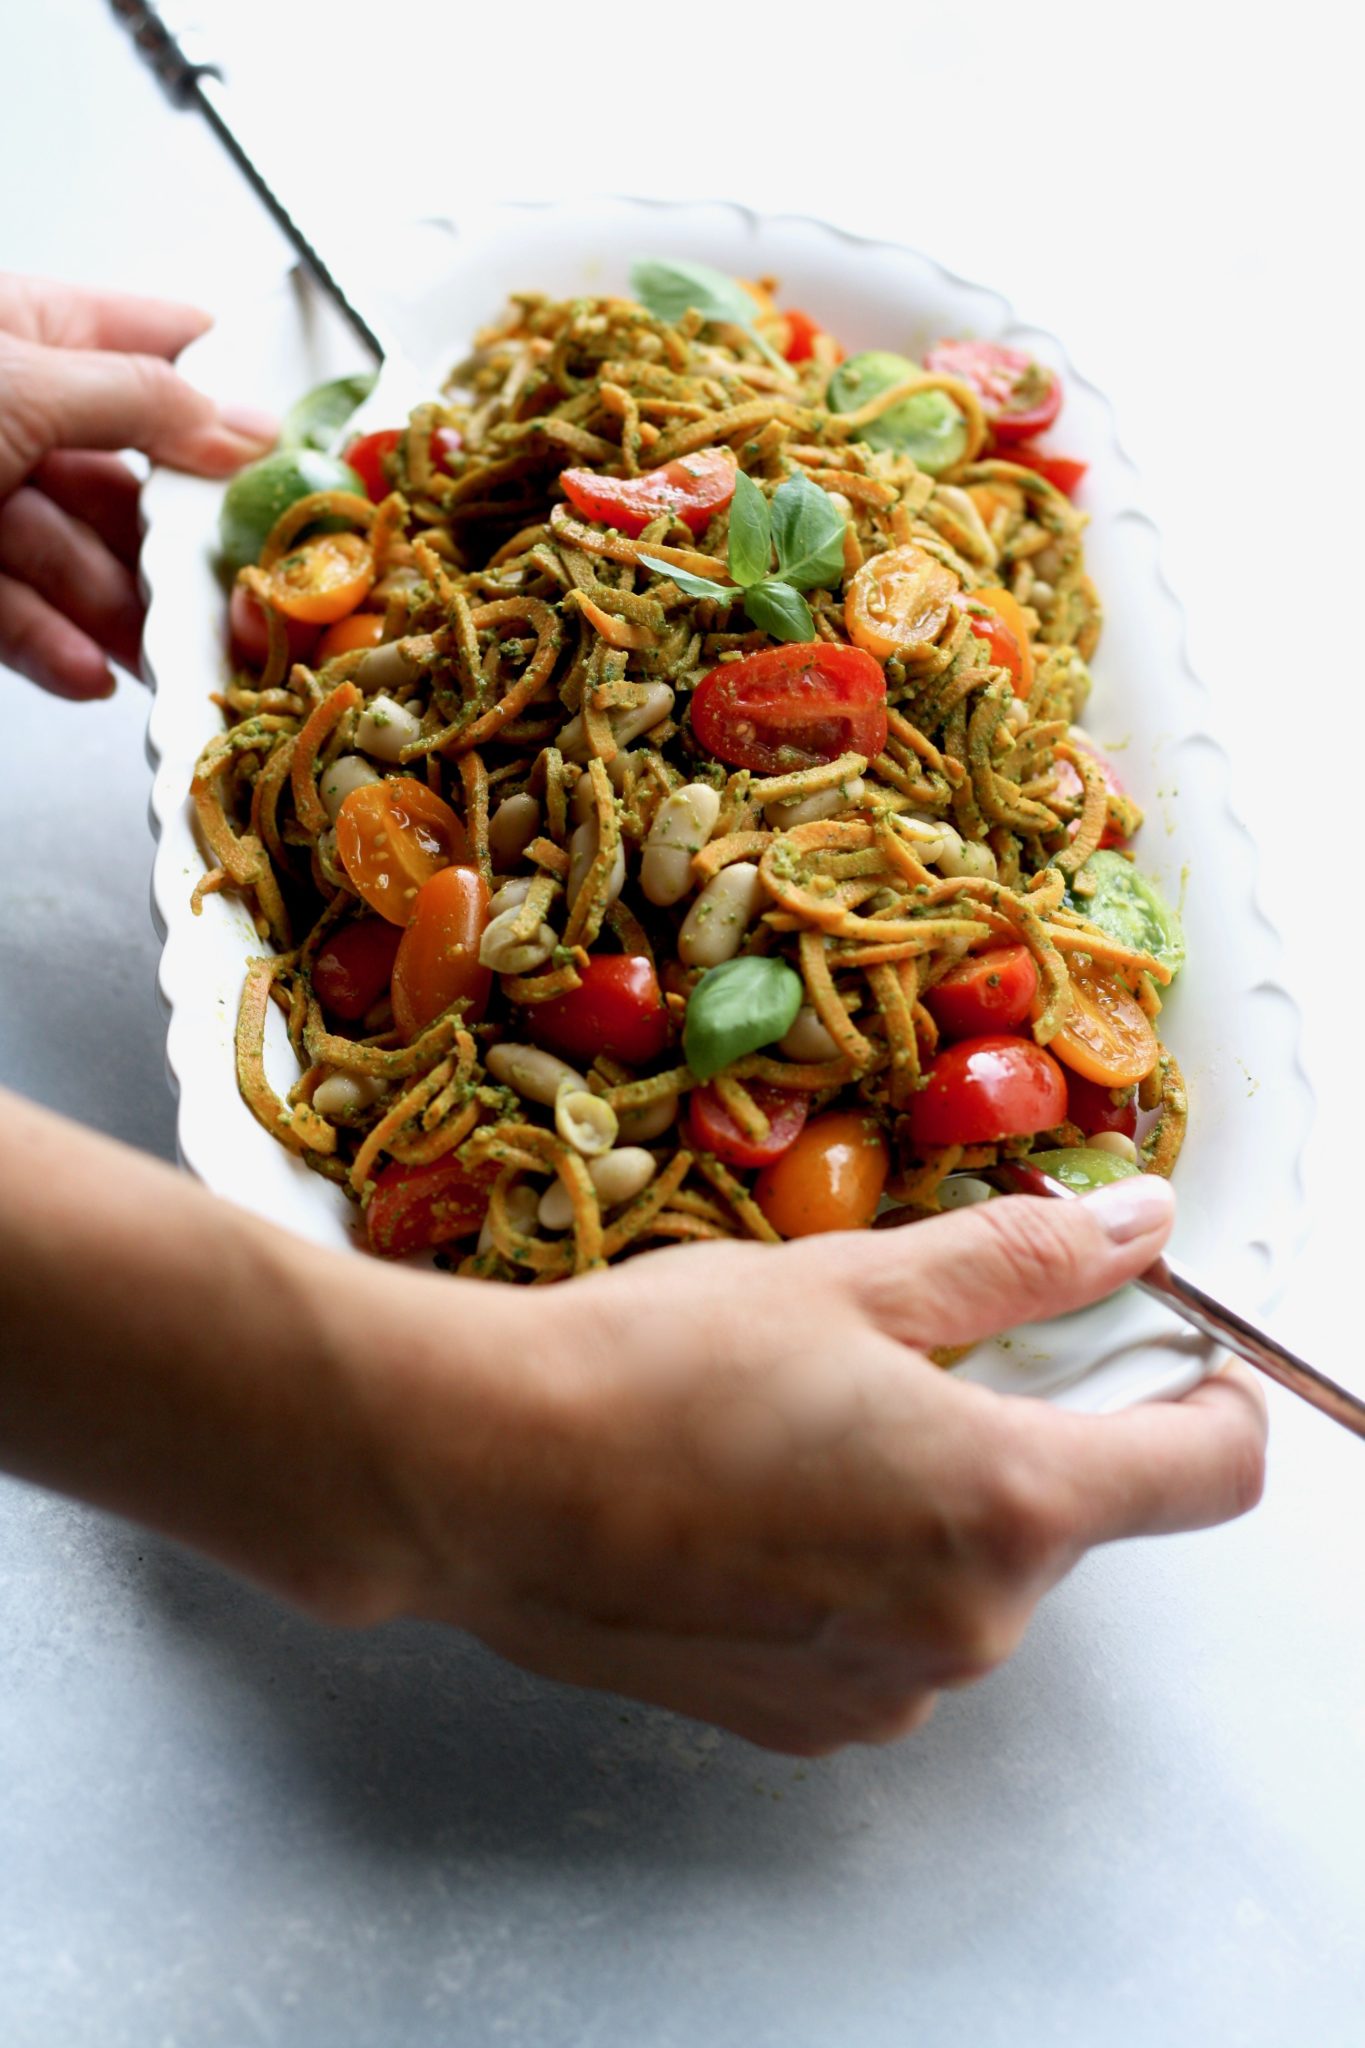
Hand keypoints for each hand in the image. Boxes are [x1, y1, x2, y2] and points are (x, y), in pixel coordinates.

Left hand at [0, 273, 274, 700]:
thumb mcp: (16, 382)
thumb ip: (140, 402)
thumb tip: (238, 418)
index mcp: (19, 331)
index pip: (142, 347)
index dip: (215, 391)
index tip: (282, 446)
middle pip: (118, 475)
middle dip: (175, 539)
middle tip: (236, 588)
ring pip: (71, 555)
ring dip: (121, 610)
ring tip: (169, 652)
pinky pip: (10, 613)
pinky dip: (52, 646)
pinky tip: (92, 672)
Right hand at [350, 1173, 1265, 1753]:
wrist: (477, 1473)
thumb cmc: (652, 1364)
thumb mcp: (852, 1282)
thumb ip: (1018, 1261)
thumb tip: (1131, 1225)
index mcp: (1003, 1503)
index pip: (1209, 1472)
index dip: (1213, 1402)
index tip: (1174, 1360)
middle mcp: (966, 1624)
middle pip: (1068, 1516)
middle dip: (1017, 1431)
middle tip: (908, 1356)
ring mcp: (882, 1683)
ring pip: (970, 1576)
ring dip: (930, 1503)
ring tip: (802, 1429)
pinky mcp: (803, 1717)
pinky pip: (886, 1634)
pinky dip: (859, 1570)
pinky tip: (757, 1503)